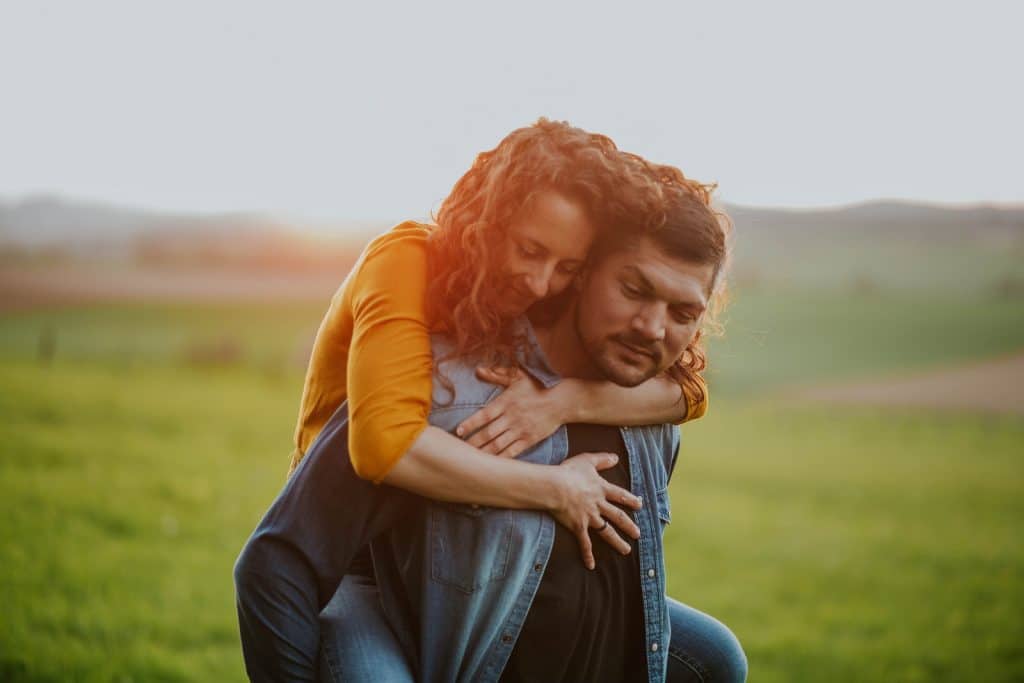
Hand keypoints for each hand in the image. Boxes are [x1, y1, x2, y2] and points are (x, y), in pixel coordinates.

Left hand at [455, 366, 564, 457]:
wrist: (562, 401)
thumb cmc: (538, 387)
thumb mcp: (518, 376)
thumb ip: (497, 374)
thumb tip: (479, 369)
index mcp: (506, 402)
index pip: (484, 415)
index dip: (470, 424)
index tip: (458, 432)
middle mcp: (512, 417)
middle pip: (487, 434)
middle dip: (472, 443)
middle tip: (459, 451)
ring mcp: (520, 430)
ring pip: (498, 445)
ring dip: (483, 453)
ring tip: (471, 460)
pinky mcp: (529, 440)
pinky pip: (512, 452)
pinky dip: (501, 459)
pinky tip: (491, 465)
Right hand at [550, 452, 642, 569]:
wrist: (556, 486)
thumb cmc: (569, 472)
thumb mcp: (588, 461)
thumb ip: (602, 459)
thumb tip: (616, 457)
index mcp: (601, 489)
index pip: (620, 495)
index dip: (630, 500)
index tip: (639, 505)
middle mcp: (599, 505)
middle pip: (617, 516)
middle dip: (629, 526)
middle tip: (638, 534)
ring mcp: (590, 517)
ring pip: (607, 531)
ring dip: (617, 542)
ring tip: (626, 550)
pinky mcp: (578, 526)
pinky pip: (585, 543)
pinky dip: (587, 554)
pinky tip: (591, 565)